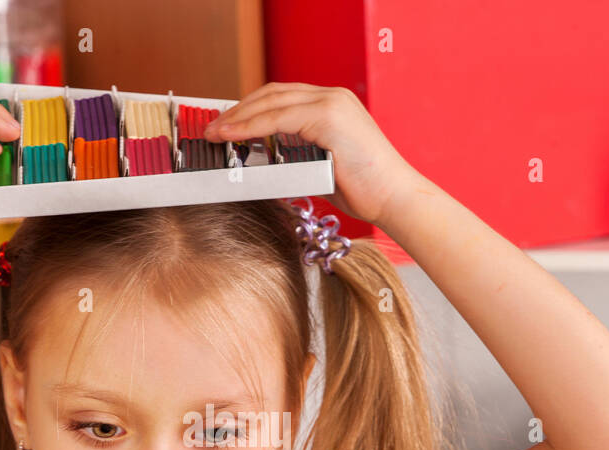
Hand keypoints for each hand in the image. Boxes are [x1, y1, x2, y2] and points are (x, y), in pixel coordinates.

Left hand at [202, 82, 421, 228]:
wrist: (394, 198)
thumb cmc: (364, 189)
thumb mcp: (320, 166)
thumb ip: (295, 156)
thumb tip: (263, 164)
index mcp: (332, 104)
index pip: (281, 97)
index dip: (250, 108)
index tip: (226, 124)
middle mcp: (332, 96)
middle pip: (272, 93)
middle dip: (238, 109)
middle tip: (213, 128)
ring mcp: (331, 103)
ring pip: (272, 102)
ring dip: (238, 117)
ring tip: (215, 133)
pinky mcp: (329, 117)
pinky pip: (279, 118)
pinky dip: (251, 126)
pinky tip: (232, 136)